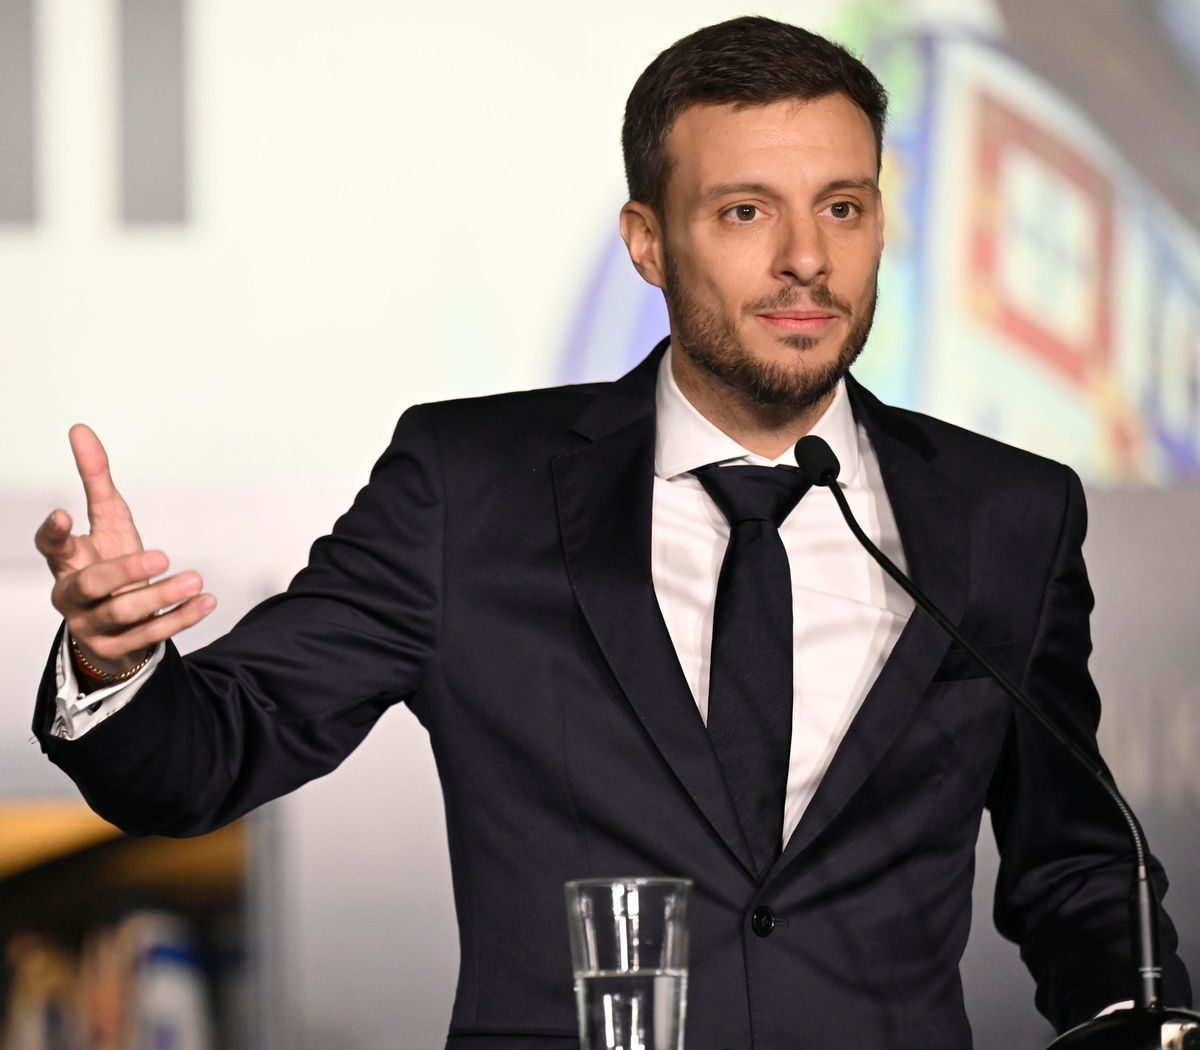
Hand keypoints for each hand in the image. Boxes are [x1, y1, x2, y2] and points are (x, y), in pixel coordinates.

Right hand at [34, 424, 216, 679]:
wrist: (115, 624)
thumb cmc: (109, 564)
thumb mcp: (108, 521)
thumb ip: (96, 480)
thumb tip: (81, 430)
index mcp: (68, 562)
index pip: (50, 549)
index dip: (53, 533)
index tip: (64, 513)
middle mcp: (73, 595)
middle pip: (91, 585)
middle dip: (125, 571)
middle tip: (162, 556)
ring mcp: (92, 625)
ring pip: (123, 615)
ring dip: (161, 597)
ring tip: (195, 579)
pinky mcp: (116, 648)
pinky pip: (150, 635)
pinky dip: (180, 618)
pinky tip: (205, 601)